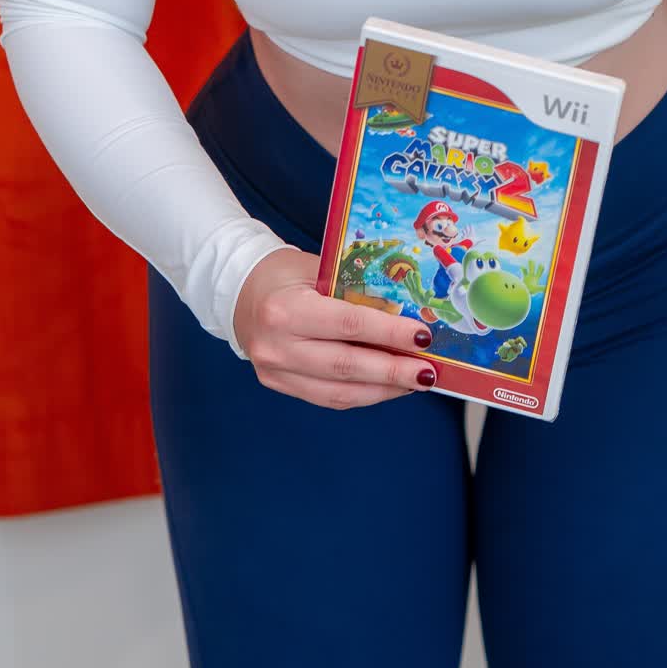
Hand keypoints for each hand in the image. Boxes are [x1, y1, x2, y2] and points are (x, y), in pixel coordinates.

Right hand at [233, 246, 438, 407]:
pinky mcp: (279, 385)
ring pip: (339, 391)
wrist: (238, 292)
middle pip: (347, 366)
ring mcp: (275, 372)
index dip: (390, 333)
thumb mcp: (319, 270)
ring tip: (415, 382)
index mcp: (285, 310)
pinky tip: (387, 386)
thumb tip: (405, 315)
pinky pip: (328, 397)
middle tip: (428, 372)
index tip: (423, 338)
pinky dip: (363, 393)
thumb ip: (356, 292)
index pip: (348, 325)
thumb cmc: (283, 275)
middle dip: (394, 371)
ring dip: (383, 389)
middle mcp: (277, 346)